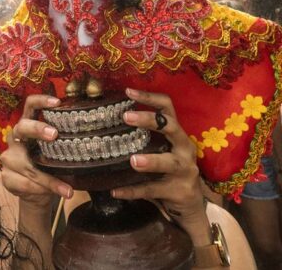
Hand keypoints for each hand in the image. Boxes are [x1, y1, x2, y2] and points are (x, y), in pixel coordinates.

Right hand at [1, 94, 72, 209]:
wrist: (35, 193)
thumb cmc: (50, 166)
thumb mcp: (58, 153)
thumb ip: (67, 144)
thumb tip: (97, 139)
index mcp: (28, 126)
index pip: (30, 106)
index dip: (41, 100)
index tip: (57, 102)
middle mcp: (16, 138)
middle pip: (22, 128)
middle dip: (37, 129)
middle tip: (54, 134)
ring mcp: (9, 158)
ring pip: (26, 165)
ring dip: (48, 178)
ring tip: (68, 189)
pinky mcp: (6, 177)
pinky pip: (24, 183)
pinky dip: (42, 190)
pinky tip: (56, 193)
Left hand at [112, 89, 208, 239]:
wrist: (190, 205)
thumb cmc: (168, 171)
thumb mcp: (160, 150)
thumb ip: (143, 138)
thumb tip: (107, 123)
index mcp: (177, 135)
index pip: (168, 108)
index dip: (150, 98)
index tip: (128, 92)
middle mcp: (184, 148)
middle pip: (171, 128)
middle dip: (149, 120)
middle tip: (125, 117)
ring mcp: (185, 171)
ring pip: (168, 162)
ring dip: (150, 161)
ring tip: (132, 160)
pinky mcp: (179, 192)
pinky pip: (152, 190)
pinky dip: (132, 191)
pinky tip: (115, 191)